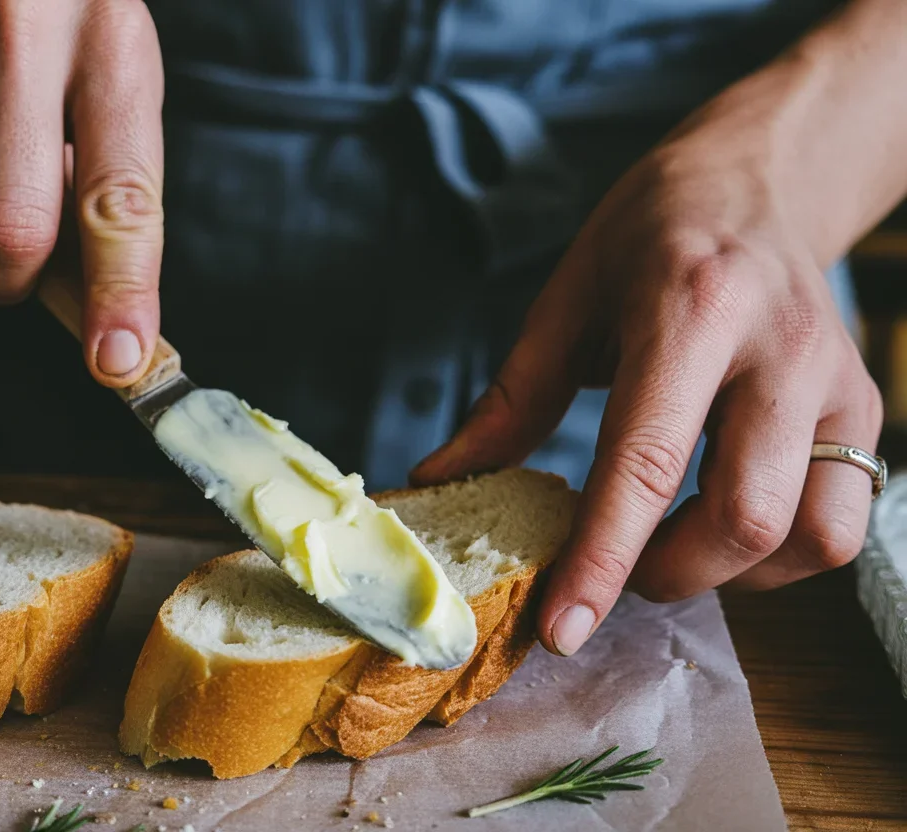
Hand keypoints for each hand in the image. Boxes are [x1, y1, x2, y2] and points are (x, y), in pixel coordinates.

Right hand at [0, 0, 164, 386]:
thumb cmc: (74, 38)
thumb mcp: (121, 99)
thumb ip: (114, 210)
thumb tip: (109, 339)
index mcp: (109, 47)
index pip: (115, 199)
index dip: (117, 293)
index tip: (118, 362)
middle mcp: (16, 32)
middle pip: (9, 232)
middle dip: (18, 279)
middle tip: (24, 253)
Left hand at [412, 95, 883, 655]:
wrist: (763, 175)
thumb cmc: (653, 230)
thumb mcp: (566, 295)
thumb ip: (512, 397)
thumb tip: (443, 478)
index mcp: (689, 310)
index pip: (645, 463)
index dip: (600, 560)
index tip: (561, 628)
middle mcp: (777, 351)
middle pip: (743, 520)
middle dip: (665, 575)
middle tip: (611, 565)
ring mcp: (836, 382)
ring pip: (810, 537)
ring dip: (730, 574)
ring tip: (670, 546)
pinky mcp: (865, 406)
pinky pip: (841, 519)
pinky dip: (778, 552)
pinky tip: (723, 519)